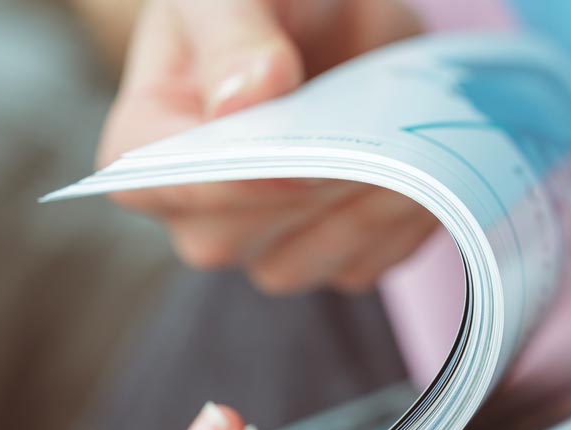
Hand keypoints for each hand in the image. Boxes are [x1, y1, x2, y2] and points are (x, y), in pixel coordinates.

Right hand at [102, 0, 437, 293]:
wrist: (339, 18)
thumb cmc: (265, 1)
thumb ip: (232, 36)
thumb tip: (246, 96)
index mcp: (146, 145)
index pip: (167, 184)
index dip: (233, 180)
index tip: (297, 161)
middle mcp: (199, 209)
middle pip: (234, 236)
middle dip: (308, 191)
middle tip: (371, 140)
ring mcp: (266, 241)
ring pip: (302, 263)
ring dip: (361, 211)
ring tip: (406, 150)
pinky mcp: (335, 254)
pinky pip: (365, 263)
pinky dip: (399, 224)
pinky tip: (424, 173)